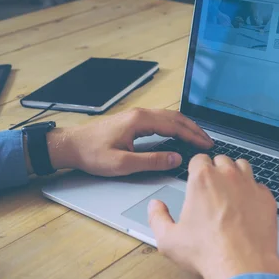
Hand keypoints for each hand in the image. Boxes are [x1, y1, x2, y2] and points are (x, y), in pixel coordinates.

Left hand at [29, 108, 212, 175]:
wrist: (70, 145)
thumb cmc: (91, 154)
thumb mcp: (123, 164)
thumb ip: (152, 161)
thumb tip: (176, 158)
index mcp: (139, 121)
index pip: (175, 126)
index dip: (193, 136)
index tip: (206, 145)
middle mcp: (140, 114)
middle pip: (175, 117)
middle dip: (194, 129)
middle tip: (208, 141)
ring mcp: (136, 115)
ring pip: (168, 116)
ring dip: (185, 126)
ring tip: (198, 137)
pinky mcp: (132, 120)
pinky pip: (160, 119)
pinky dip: (174, 125)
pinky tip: (178, 132)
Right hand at [147, 154, 278, 278]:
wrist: (242, 266)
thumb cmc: (208, 252)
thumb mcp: (169, 239)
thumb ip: (157, 218)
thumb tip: (155, 207)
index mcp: (203, 179)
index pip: (199, 159)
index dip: (196, 167)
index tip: (196, 177)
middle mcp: (228, 176)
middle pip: (222, 159)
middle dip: (216, 169)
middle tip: (212, 186)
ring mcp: (250, 185)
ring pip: (243, 166)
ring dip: (236, 173)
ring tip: (230, 189)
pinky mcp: (267, 198)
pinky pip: (260, 186)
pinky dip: (253, 191)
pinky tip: (248, 205)